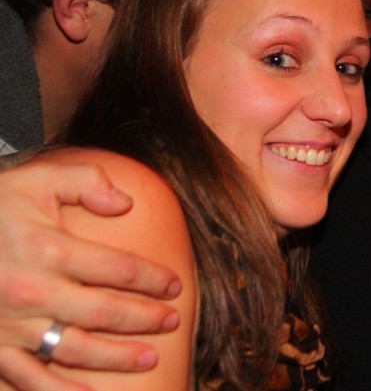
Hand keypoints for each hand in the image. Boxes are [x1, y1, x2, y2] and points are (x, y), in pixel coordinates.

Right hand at [0, 161, 181, 389]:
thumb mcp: (38, 179)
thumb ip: (86, 181)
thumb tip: (126, 203)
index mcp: (48, 248)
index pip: (119, 269)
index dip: (153, 279)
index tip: (174, 285)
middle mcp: (31, 290)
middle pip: (104, 312)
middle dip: (145, 319)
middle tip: (172, 321)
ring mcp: (9, 324)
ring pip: (74, 349)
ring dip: (116, 357)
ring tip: (149, 358)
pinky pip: (28, 377)